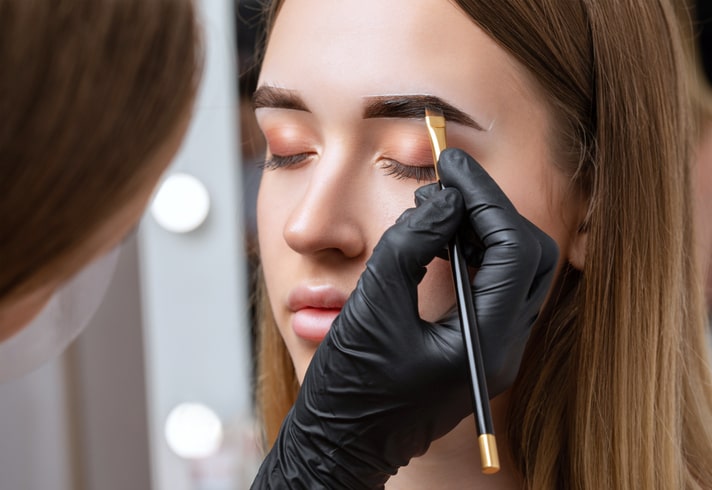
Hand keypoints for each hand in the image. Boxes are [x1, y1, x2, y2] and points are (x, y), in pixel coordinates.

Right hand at [251, 148, 558, 488]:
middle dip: (490, 210)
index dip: (483, 196)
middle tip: (447, 183)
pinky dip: (472, 254)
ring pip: (514, 271)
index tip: (449, 163)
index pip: (514, 248)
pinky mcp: (474, 348)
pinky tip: (439, 240)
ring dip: (482, 229)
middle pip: (528, 257)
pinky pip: (491, 288)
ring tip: (439, 205)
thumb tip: (446, 198)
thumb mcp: (373, 305)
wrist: (340, 444)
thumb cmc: (350, 387)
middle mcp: (503, 349)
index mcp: (487, 343)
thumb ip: (411, 244)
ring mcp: (492, 351)